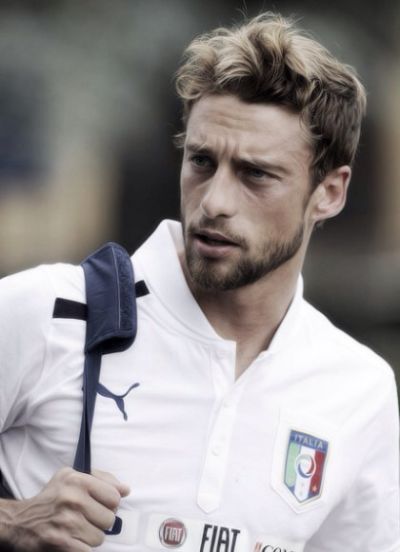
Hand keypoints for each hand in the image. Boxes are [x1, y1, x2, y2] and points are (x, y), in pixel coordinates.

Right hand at [0, 467, 129, 550]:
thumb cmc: (52, 497)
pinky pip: (88, 551)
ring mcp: (67, 522)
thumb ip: (103, 480)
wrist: (21, 521)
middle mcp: (73, 499)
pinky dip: (82, 549)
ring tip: (77, 529)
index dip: (110, 504)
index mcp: (78, 480)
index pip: (115, 497)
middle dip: (100, 522)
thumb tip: (126, 490)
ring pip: (100, 537)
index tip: (100, 505)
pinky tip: (73, 540)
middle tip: (86, 519)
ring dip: (90, 537)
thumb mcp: (72, 477)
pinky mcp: (62, 543)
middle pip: (109, 519)